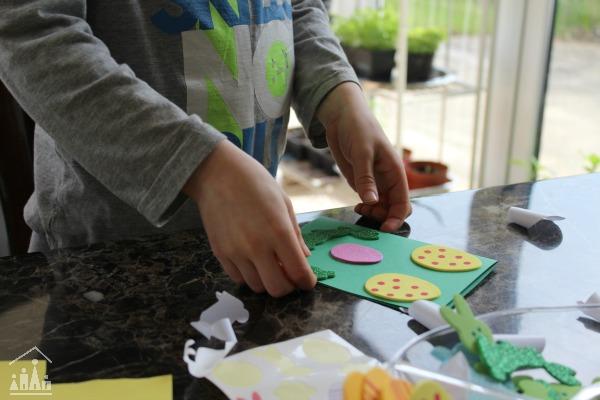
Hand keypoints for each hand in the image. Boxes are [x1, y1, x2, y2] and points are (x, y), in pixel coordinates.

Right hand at [184, 140, 314, 296]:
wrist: (216, 172)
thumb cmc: (255, 182)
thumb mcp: (284, 203)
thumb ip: (295, 234)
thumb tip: (305, 257)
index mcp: (279, 231)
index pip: (299, 273)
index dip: (307, 282)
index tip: (308, 280)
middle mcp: (257, 246)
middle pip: (278, 289)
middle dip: (288, 286)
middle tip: (290, 275)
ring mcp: (236, 252)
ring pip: (257, 287)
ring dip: (267, 281)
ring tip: (270, 265)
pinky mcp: (220, 253)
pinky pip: (238, 279)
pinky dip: (249, 276)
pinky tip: (253, 261)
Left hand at [317, 82, 410, 231]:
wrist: (342, 117)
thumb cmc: (358, 128)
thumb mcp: (362, 152)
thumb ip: (366, 178)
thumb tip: (372, 202)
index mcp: (395, 172)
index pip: (403, 203)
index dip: (396, 218)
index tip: (385, 229)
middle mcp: (388, 180)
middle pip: (394, 209)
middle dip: (384, 217)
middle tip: (365, 213)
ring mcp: (376, 182)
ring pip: (382, 207)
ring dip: (374, 214)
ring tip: (359, 209)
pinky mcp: (363, 182)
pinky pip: (370, 201)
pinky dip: (366, 208)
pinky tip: (357, 206)